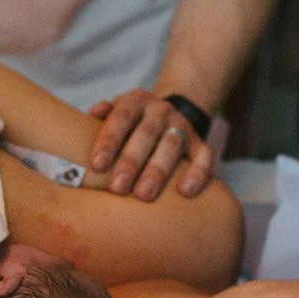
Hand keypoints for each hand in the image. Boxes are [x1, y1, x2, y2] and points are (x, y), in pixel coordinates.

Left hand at [88, 88, 214, 200]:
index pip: (122, 117)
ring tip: (144, 195)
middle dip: (131, 162)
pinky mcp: (200, 143)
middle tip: (117, 188)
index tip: (97, 164)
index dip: (110, 139)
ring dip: (157, 172)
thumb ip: (103, 118)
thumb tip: (94, 112)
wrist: (167, 116)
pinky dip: (197, 173)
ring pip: (172, 146)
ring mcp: (182, 126)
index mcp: (136, 102)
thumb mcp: (115, 114)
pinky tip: (185, 191)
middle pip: (146, 134)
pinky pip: (204, 156)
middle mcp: (160, 111)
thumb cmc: (129, 125)